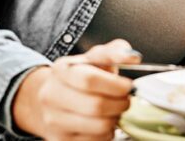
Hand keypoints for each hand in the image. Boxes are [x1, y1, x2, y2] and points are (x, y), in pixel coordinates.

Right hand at [13, 39, 140, 140]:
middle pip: (96, 106)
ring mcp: (53, 120)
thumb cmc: (81, 75)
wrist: (53, 97)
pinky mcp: (60, 140)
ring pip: (99, 127)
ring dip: (115, 119)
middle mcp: (52, 96)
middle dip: (120, 104)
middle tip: (126, 100)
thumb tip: (133, 57)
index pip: (89, 80)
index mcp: (61, 70)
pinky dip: (107, 132)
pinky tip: (103, 121)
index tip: (128, 86)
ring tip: (115, 110)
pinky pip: (96, 140)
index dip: (115, 85)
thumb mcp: (95, 57)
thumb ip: (115, 52)